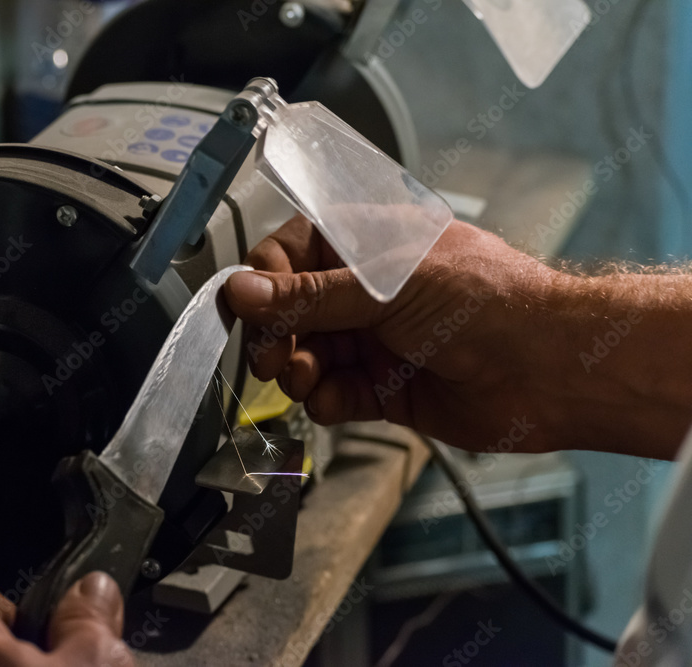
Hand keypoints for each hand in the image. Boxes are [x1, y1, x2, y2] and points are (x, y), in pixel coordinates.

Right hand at [224, 214, 691, 457]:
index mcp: (366, 244)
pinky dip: (324, 400)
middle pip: (289, 312)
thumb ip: (308, 295)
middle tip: (271, 355)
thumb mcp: (385, 287)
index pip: (288, 255)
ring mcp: (373, 339)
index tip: (246, 310)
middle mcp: (365, 291)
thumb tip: (241, 290)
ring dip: (295, 369)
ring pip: (305, 356)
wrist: (550, 369)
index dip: (262, 283)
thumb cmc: (486, 302)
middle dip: (274, 335)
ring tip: (303, 376)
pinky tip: (333, 399)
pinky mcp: (383, 388)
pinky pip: (332, 393)